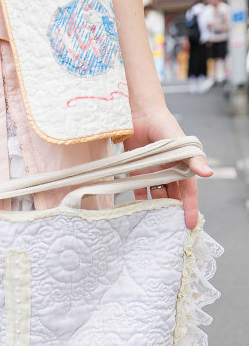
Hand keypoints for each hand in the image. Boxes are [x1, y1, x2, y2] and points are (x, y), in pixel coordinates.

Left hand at [124, 106, 212, 228]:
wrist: (140, 114)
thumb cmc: (164, 125)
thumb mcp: (181, 143)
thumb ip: (193, 159)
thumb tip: (208, 174)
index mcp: (182, 167)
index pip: (188, 192)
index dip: (190, 208)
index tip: (190, 225)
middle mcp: (168, 172)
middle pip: (172, 197)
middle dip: (173, 213)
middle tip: (171, 232)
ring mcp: (153, 173)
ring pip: (156, 196)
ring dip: (155, 209)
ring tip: (154, 226)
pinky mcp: (138, 171)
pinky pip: (138, 190)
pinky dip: (138, 200)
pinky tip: (137, 213)